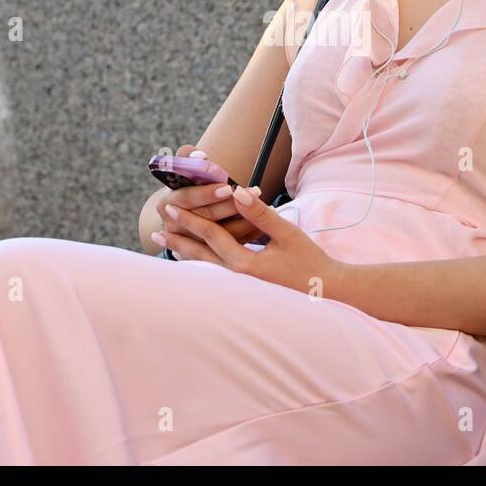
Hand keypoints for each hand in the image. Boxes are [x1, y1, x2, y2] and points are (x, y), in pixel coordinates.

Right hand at [154, 146, 265, 257]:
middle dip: (231, 205)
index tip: (228, 188)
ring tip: (263, 206)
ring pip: (220, 235)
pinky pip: (229, 246)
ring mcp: (190, 243)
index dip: (207, 193)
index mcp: (166, 204)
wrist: (181, 214)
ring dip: (244, 220)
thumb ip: (188, 160)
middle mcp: (175, 226)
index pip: (187, 199)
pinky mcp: (206, 254)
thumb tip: (198, 155)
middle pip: (205, 218)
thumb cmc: (187, 188)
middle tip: (253, 194)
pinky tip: (262, 224)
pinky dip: (247, 234)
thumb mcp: (182, 172)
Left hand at [160, 184, 345, 298]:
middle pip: (200, 256)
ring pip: (206, 270)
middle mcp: (237, 280)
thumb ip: (260, 214)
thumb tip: (237, 192)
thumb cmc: (310, 263)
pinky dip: (202, 267)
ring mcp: (241, 290)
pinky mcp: (247, 293)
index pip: (211, 236)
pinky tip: (196, 264)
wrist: (328, 293)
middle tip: (157, 230)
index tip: (172, 208)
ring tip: (169, 246)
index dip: (191, 219)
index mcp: (245, 264)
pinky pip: (217, 278)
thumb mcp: (287, 234)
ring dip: (187, 255)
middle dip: (179, 241)